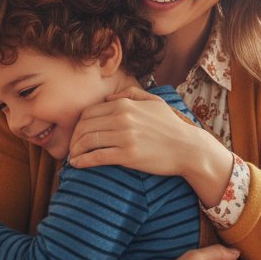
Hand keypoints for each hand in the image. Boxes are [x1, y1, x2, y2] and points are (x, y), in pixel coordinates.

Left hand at [69, 87, 233, 206]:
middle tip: (71, 148)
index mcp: (125, 104)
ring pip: (87, 141)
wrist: (188, 148)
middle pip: (85, 126)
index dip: (78, 125)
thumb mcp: (154, 101)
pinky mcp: (127, 155)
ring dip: (75, 151)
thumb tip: (109, 98)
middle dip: (74, 138)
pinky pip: (97, 157)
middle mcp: (122, 118)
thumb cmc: (171, 126)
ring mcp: (125, 136)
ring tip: (73, 158)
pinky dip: (83, 161)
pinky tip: (77, 165)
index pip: (89, 112)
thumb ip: (131, 94)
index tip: (77, 135)